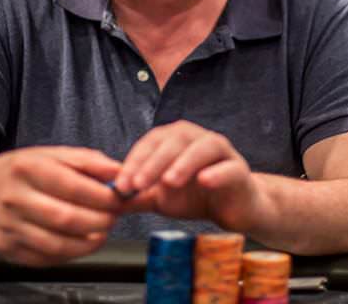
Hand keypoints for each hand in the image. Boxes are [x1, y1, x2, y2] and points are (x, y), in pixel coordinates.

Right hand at [0, 146, 122, 265]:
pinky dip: (70, 254)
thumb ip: (86, 161)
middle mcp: (14, 197)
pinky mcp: (8, 249)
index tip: (119, 198)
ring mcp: (9, 226)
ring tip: (101, 232)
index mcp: (27, 168)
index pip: (72, 186)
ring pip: (56, 243)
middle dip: (99, 221)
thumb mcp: (49, 154)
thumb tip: (118, 171)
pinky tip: (80, 243)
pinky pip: (46, 258)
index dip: (102, 196)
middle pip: (66, 218)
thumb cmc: (17, 173)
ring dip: (88, 242)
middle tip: (113, 217)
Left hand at [114, 121, 261, 230]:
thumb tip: (108, 199)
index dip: (135, 160)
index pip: (151, 142)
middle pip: (174, 140)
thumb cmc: (196, 197)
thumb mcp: (161, 198)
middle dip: (153, 162)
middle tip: (138, 184)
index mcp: (176, 139)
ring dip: (183, 163)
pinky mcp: (239, 170)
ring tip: (168, 181)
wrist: (233, 208)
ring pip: (202, 148)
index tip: (122, 184)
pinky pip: (228, 167)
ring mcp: (221, 151)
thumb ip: (137, 196)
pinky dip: (216, 172)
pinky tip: (204, 181)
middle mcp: (198, 138)